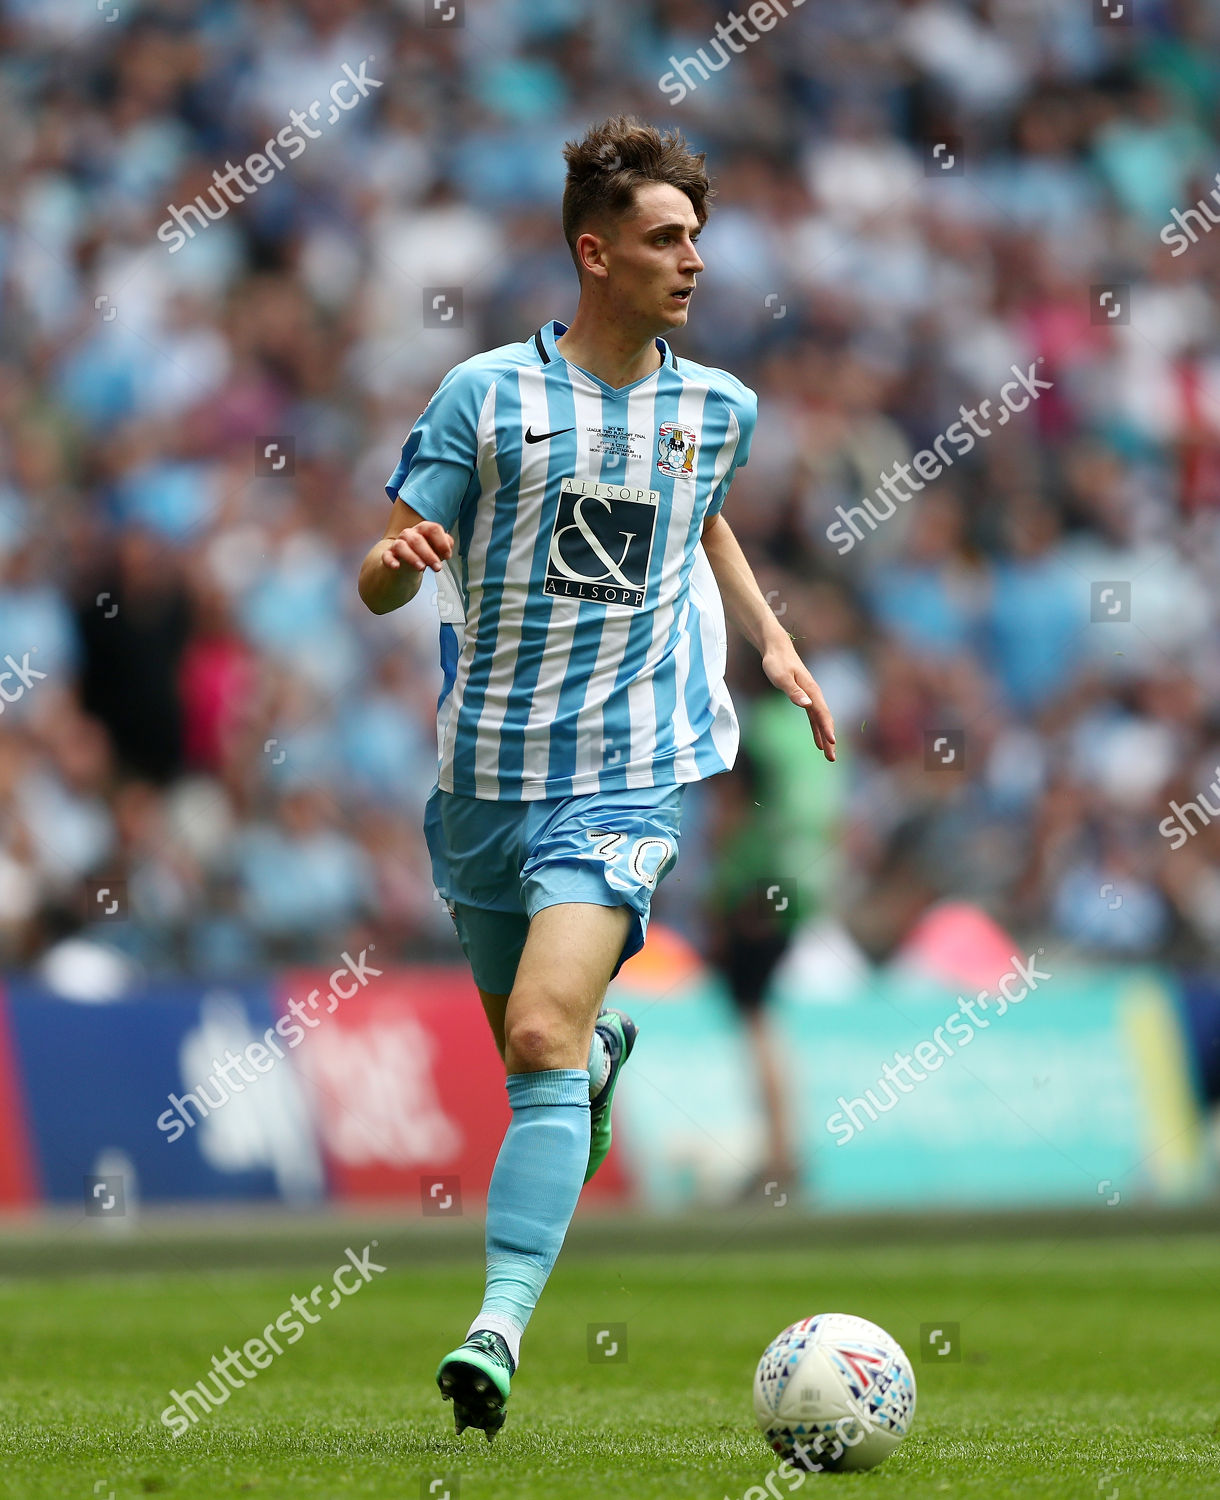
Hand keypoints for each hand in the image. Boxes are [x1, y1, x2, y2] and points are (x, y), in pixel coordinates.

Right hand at [380, 520, 452, 572]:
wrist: (408, 564)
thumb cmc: (426, 554)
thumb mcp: (438, 549)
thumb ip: (446, 545)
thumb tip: (448, 547)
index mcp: (424, 529)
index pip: (433, 529)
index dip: (442, 543)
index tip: (447, 556)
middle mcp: (410, 534)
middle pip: (417, 539)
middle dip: (429, 555)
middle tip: (437, 568)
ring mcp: (398, 543)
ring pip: (401, 546)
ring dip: (412, 557)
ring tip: (422, 568)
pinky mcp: (389, 555)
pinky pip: (387, 556)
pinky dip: (391, 561)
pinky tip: (397, 566)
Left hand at [761, 642, 835, 761]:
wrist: (777, 649)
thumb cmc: (777, 662)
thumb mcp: (782, 677)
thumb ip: (794, 691)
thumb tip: (806, 704)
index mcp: (811, 690)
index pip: (821, 713)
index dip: (827, 729)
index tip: (832, 743)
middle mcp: (814, 695)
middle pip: (825, 720)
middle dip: (830, 739)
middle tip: (832, 758)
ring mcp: (811, 697)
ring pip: (821, 721)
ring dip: (826, 738)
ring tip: (829, 755)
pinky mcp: (805, 698)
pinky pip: (814, 718)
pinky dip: (817, 730)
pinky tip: (818, 743)